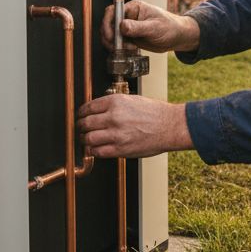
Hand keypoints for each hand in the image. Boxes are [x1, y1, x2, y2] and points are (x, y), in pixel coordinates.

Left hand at [77, 94, 192, 158]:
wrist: (170, 126)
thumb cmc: (155, 113)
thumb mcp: (132, 100)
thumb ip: (114, 105)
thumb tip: (99, 110)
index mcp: (116, 102)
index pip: (88, 107)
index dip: (81, 113)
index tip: (80, 116)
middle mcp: (114, 117)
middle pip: (85, 123)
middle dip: (80, 127)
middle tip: (80, 128)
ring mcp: (116, 134)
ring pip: (89, 138)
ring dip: (85, 140)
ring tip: (86, 140)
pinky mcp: (121, 149)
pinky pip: (99, 152)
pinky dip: (94, 151)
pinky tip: (95, 149)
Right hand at [101, 0, 200, 52]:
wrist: (177, 37)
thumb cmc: (170, 27)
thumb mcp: (154, 28)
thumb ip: (138, 27)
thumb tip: (122, 26)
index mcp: (134, 7)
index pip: (113, 11)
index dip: (108, 23)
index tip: (110, 36)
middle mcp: (129, 16)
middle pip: (109, 24)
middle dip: (110, 36)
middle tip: (117, 47)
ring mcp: (128, 27)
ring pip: (112, 35)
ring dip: (115, 44)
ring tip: (128, 49)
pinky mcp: (130, 37)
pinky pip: (118, 43)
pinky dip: (120, 49)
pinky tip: (130, 52)